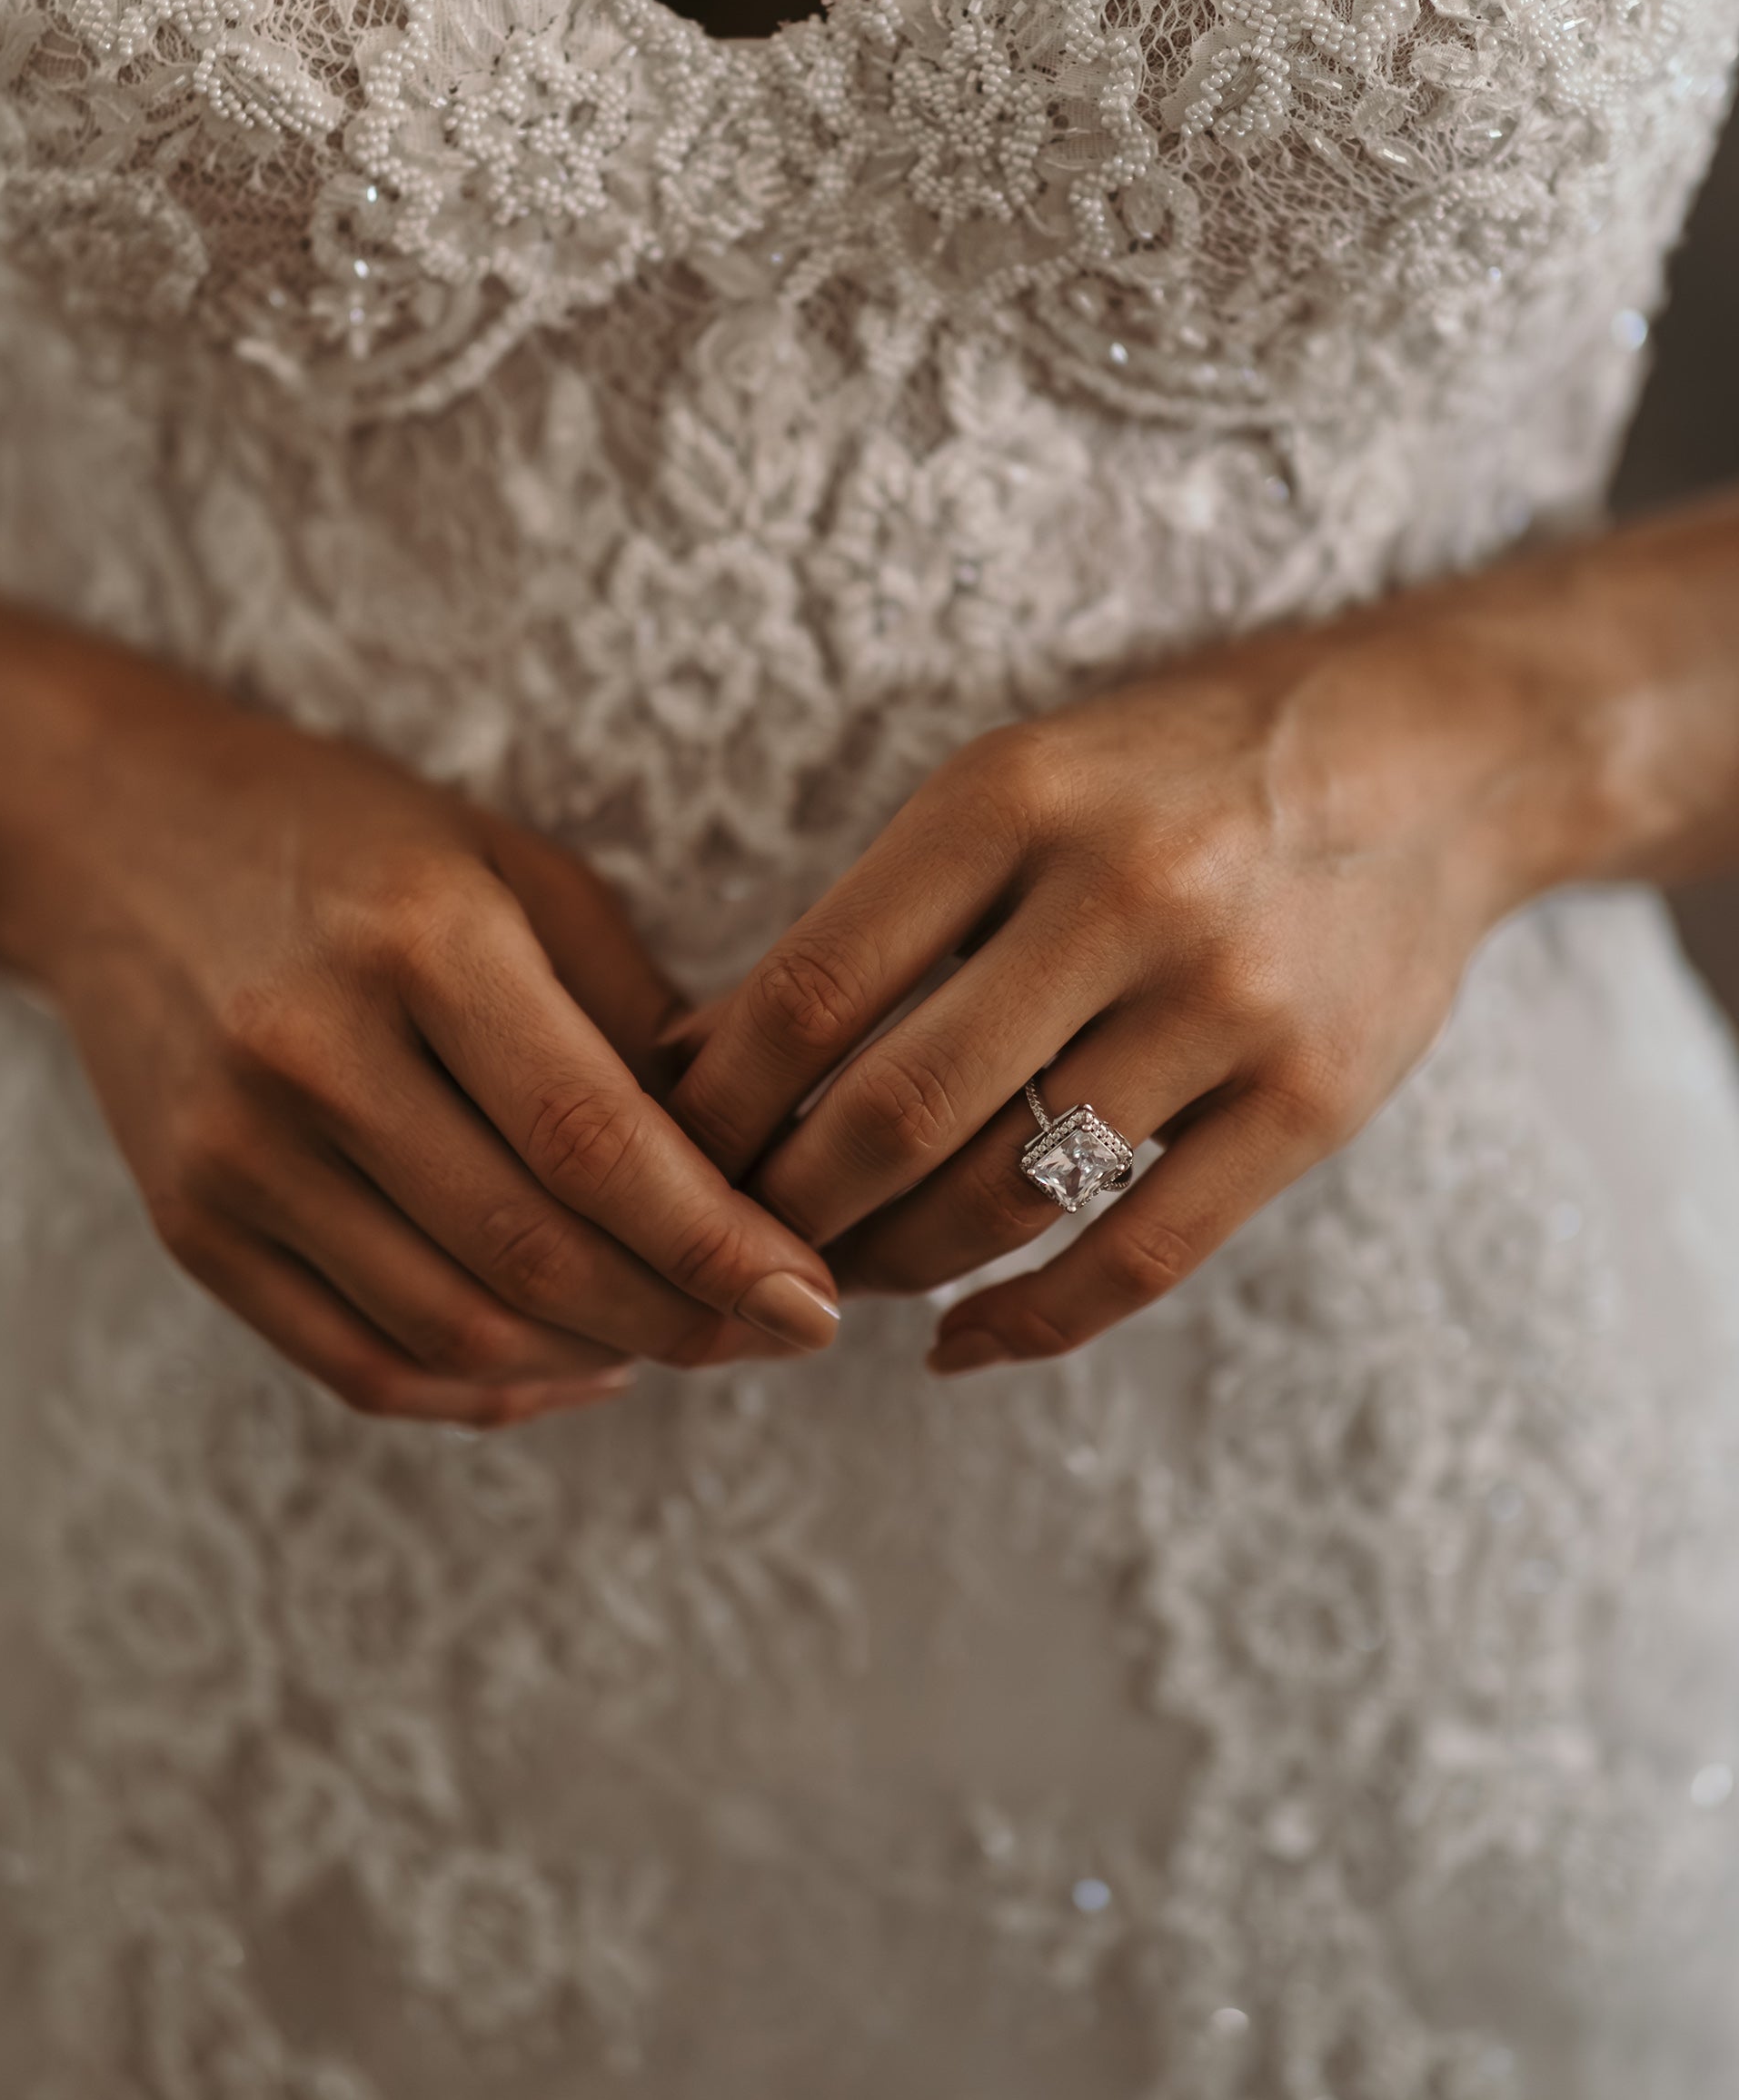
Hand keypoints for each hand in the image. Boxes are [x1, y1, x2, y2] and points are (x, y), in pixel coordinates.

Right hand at [1, 648, 839, 1426]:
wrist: (111, 836)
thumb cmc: (355, 841)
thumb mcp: (514, 868)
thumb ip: (632, 1010)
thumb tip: (758, 1164)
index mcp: (419, 940)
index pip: (592, 1138)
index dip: (715, 1241)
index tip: (812, 1298)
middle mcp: (311, 1052)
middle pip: (529, 1254)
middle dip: (681, 1318)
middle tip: (776, 1332)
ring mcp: (234, 1153)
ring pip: (451, 1330)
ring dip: (595, 1359)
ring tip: (684, 1338)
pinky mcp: (189, 1225)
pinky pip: (357, 1362)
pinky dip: (483, 1389)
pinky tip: (568, 1364)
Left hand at [671, 599, 1556, 1372]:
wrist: (1431, 757)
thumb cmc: (1170, 772)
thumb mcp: (1011, 784)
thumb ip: (870, 917)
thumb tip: (686, 1062)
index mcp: (1012, 798)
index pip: (811, 990)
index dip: (717, 1103)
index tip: (667, 1156)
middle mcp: (1119, 895)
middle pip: (894, 1110)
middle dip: (787, 1206)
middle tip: (737, 1245)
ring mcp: (1226, 1004)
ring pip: (1006, 1196)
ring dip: (894, 1265)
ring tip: (839, 1277)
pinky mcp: (1310, 1101)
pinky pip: (1140, 1256)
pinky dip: (1029, 1321)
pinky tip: (957, 1342)